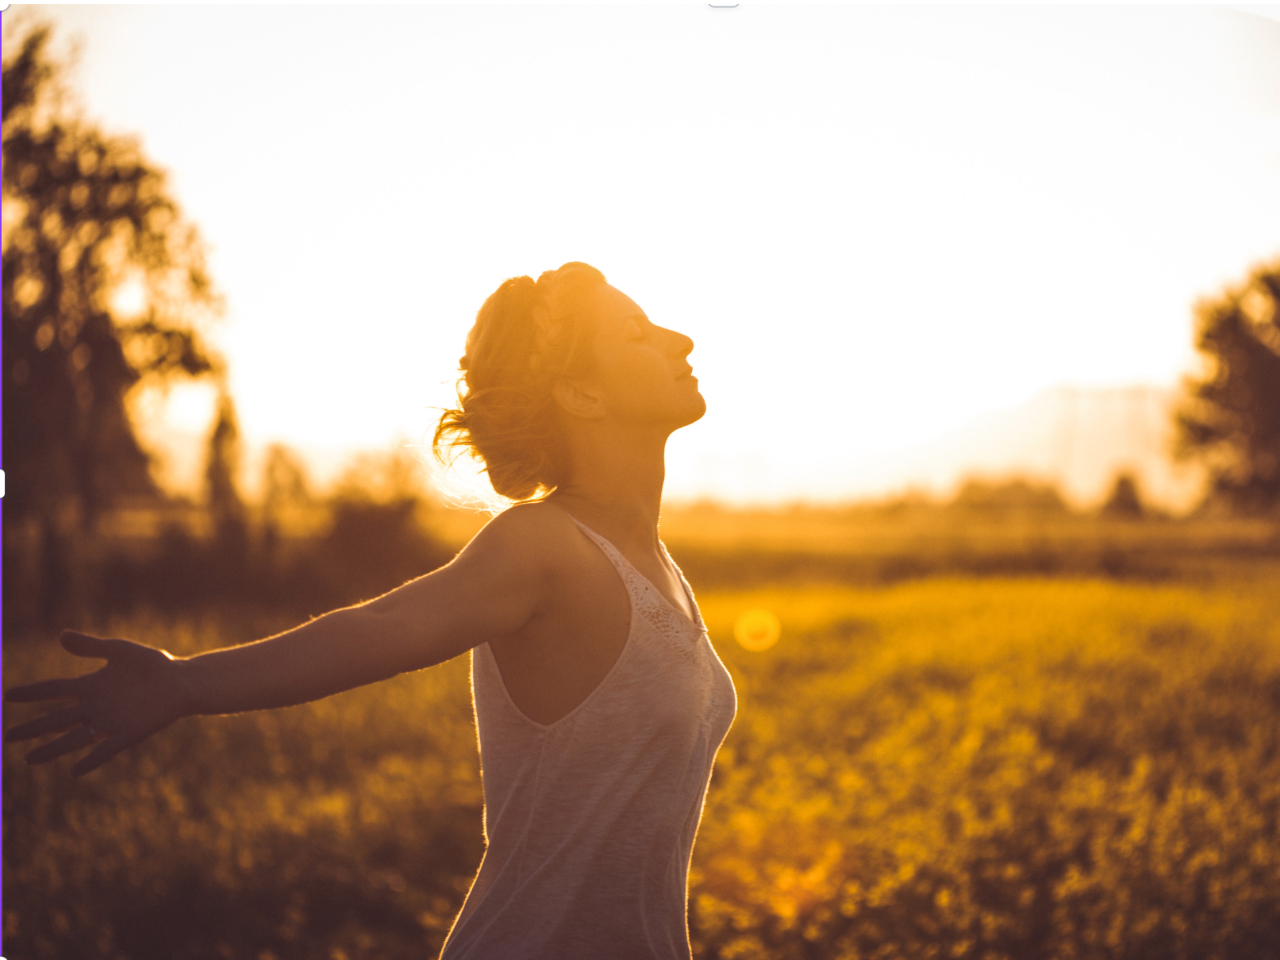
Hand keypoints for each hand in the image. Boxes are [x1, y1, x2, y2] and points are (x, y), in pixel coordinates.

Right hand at [5, 630, 188, 776]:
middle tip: (7, 736)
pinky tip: (74, 771)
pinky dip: (91, 760)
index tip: (7, 696)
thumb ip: (91, 646)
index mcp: (90, 685)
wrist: (181, 681)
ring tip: (28, 759)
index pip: (54, 690)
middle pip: (56, 719)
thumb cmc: (152, 664)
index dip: (31, 693)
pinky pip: (105, 750)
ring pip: (74, 738)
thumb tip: (61, 636)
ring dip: (52, 748)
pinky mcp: (128, 734)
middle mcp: (95, 706)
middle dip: (32, 727)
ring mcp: (109, 722)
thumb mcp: (120, 651)